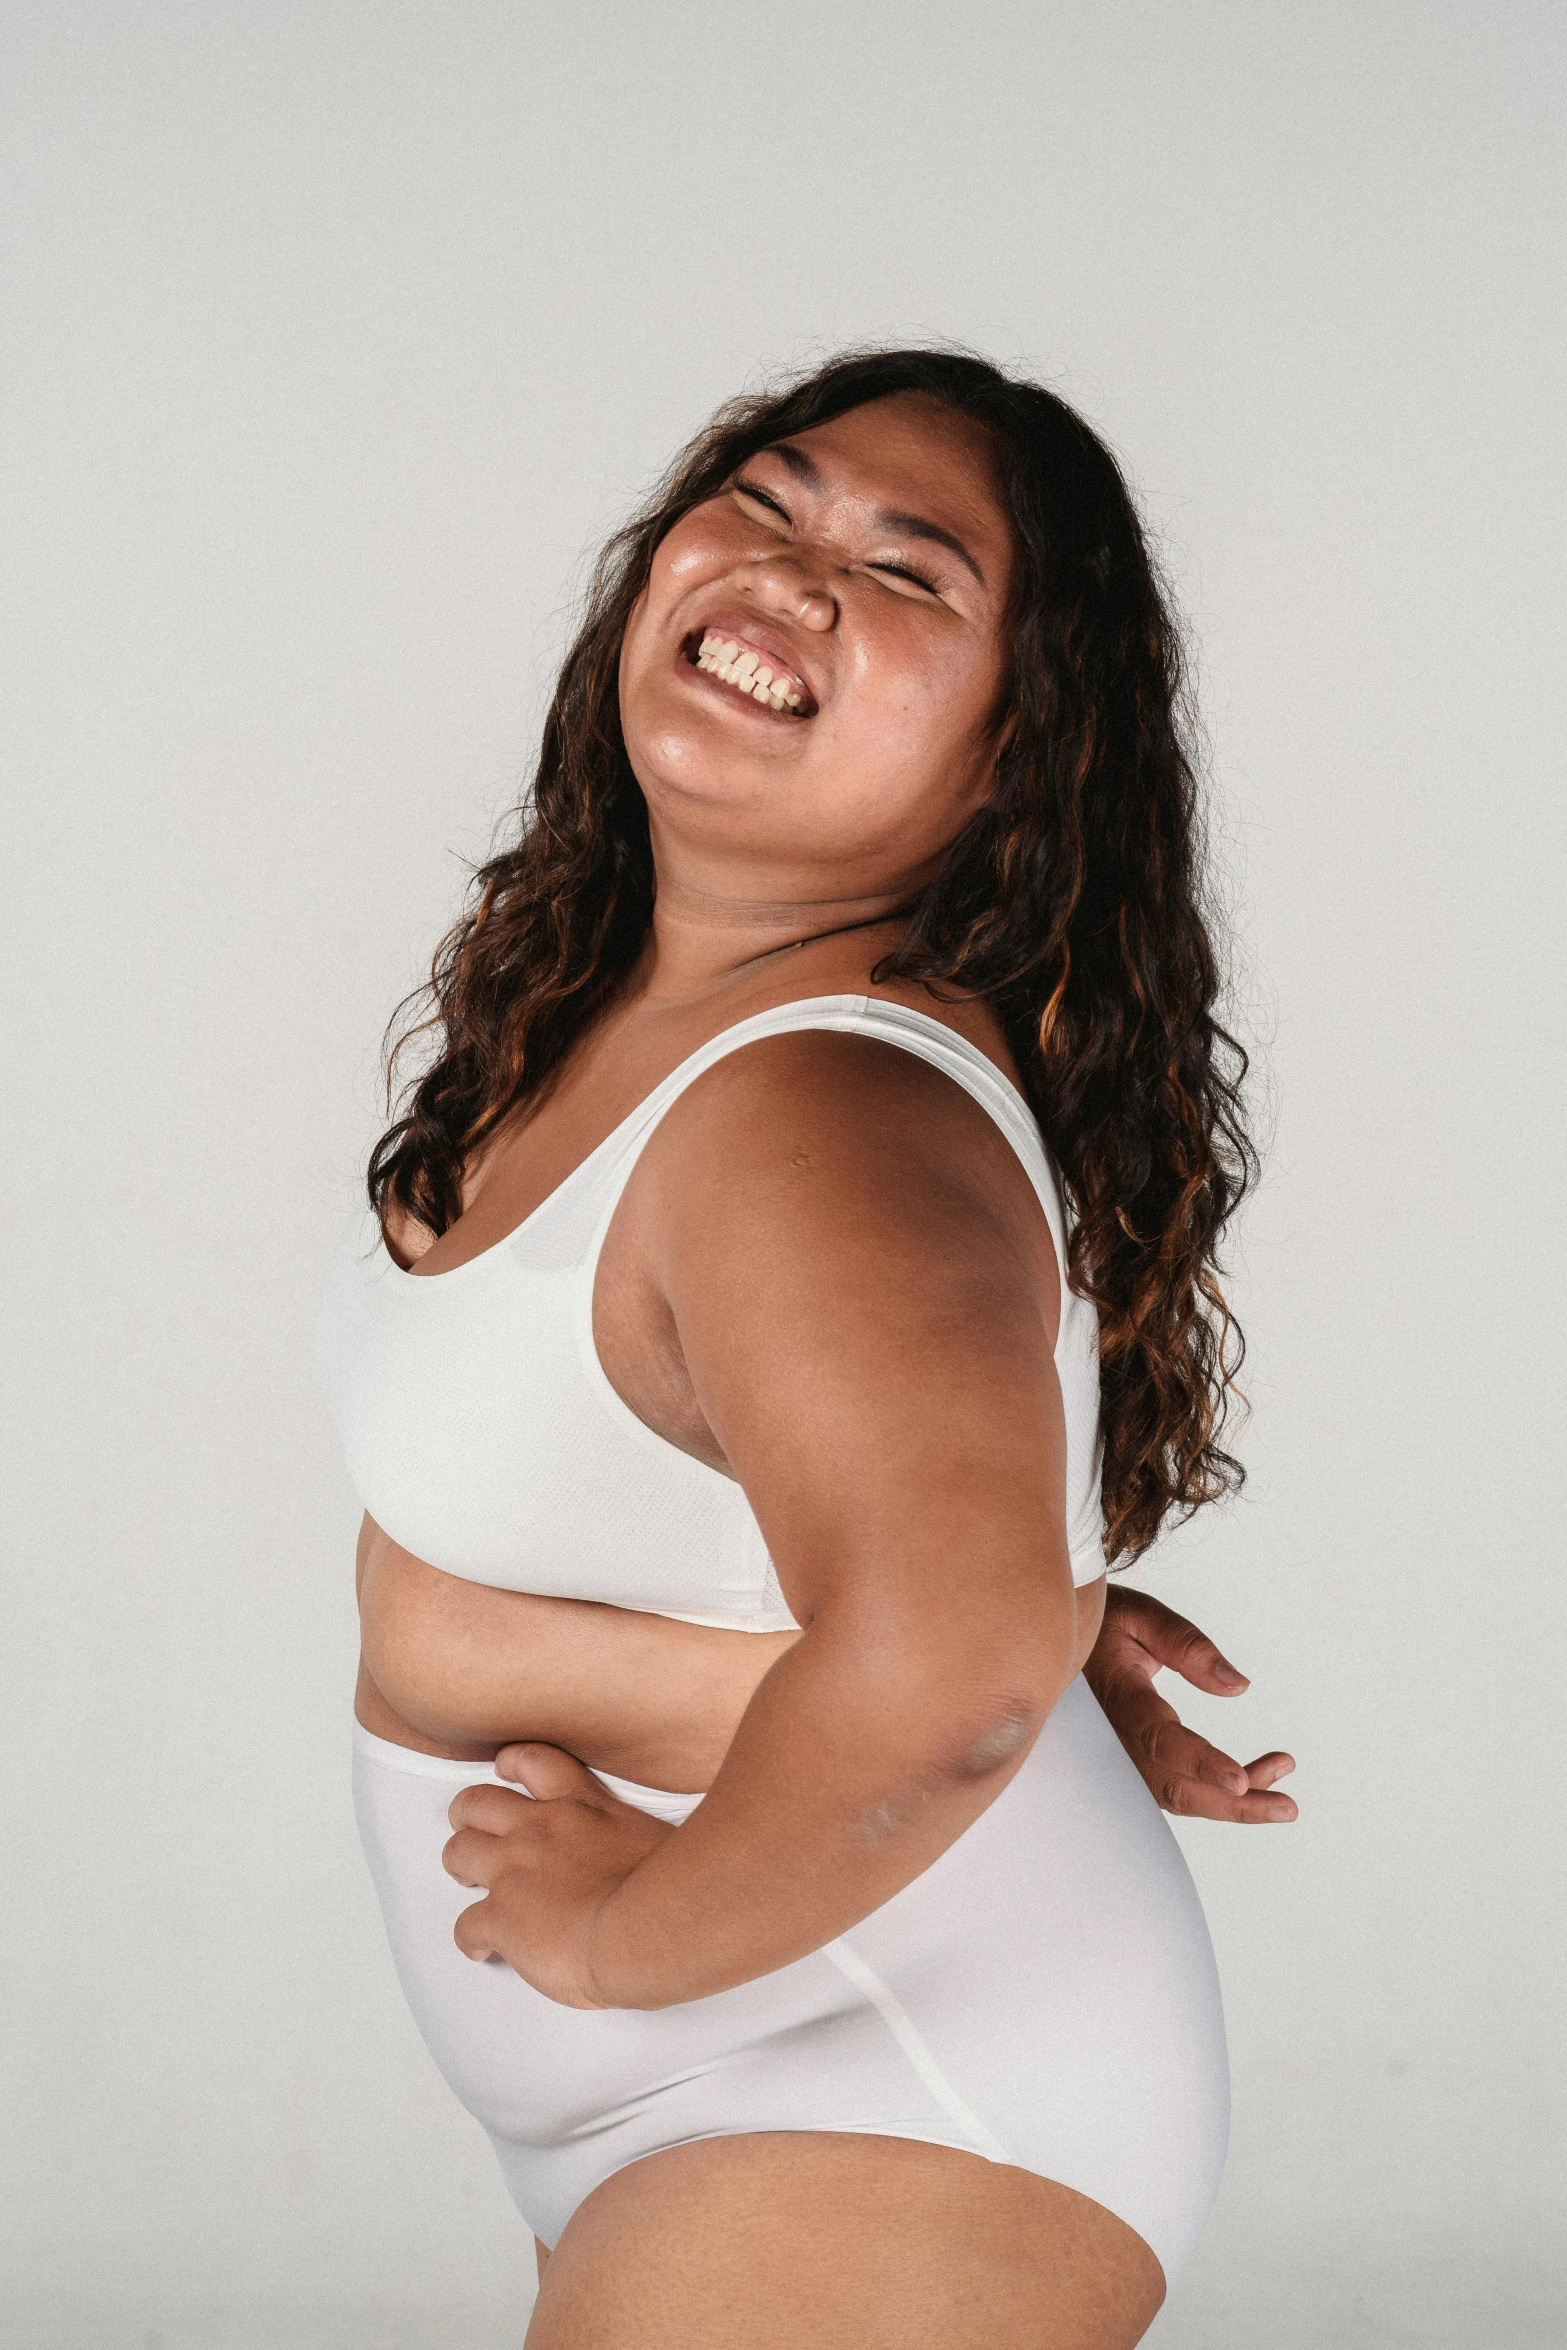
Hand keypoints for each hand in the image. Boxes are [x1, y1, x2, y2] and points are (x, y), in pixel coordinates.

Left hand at [442, 1742, 675, 2005]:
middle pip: (479, 1803)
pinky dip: (470, 1939)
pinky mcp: (502, 1916)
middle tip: (472, 1831)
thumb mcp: (663, 1840)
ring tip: (467, 1880)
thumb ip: (640, 1839)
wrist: (652, 1927)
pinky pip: (465, 1926)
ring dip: (460, 1865)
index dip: (513, 1765)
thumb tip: (655, 1858)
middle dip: (468, 1816)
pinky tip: (482, 1950)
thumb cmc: (675, 1892)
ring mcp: (516, 1870)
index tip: (505, 1771)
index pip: (537, 1763)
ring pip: (458, 1852)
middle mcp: (542, 1828)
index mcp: (585, 1807)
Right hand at [1085, 1587, 1297, 1823]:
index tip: (1240, 1781)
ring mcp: (1120, 1756)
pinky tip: (1250, 1778)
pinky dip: (1211, 1791)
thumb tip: (1238, 1686)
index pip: (1159, 1739)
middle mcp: (1116, 1738)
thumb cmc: (1100, 1623)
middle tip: (1287, 1808)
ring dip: (1229, 1803)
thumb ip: (1188, 1645)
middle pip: (1173, 1787)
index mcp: (1120, 1698)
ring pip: (1176, 1795)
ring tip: (1282, 1794)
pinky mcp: (1131, 1761)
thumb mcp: (1142, 1616)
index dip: (1199, 1763)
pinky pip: (1171, 1787)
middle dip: (1232, 1805)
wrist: (1056, 1640)